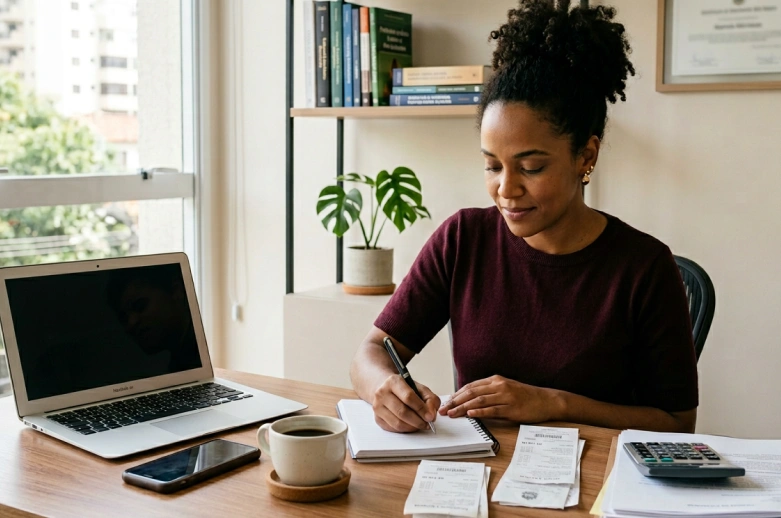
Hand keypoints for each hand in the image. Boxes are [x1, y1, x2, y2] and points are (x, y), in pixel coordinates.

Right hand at [372, 374, 440, 432]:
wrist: (384, 388)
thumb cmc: (404, 389)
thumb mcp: (419, 388)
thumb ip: (430, 399)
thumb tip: (431, 415)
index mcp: (393, 381)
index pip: (408, 397)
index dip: (421, 409)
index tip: (430, 417)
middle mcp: (382, 393)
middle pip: (402, 412)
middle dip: (418, 421)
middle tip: (427, 424)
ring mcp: (378, 406)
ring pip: (397, 423)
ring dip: (412, 427)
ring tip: (420, 425)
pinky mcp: (377, 418)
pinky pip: (393, 428)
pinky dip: (405, 430)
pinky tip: (411, 425)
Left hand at [438, 375, 560, 422]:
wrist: (546, 400)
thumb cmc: (525, 397)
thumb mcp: (505, 389)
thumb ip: (489, 392)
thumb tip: (469, 401)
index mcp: (495, 380)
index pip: (470, 386)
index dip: (456, 394)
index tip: (446, 402)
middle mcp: (499, 386)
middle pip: (471, 393)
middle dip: (455, 401)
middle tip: (443, 409)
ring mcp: (506, 396)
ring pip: (479, 401)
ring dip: (463, 408)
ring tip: (452, 413)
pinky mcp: (512, 408)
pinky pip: (493, 410)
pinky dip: (480, 412)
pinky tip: (470, 415)